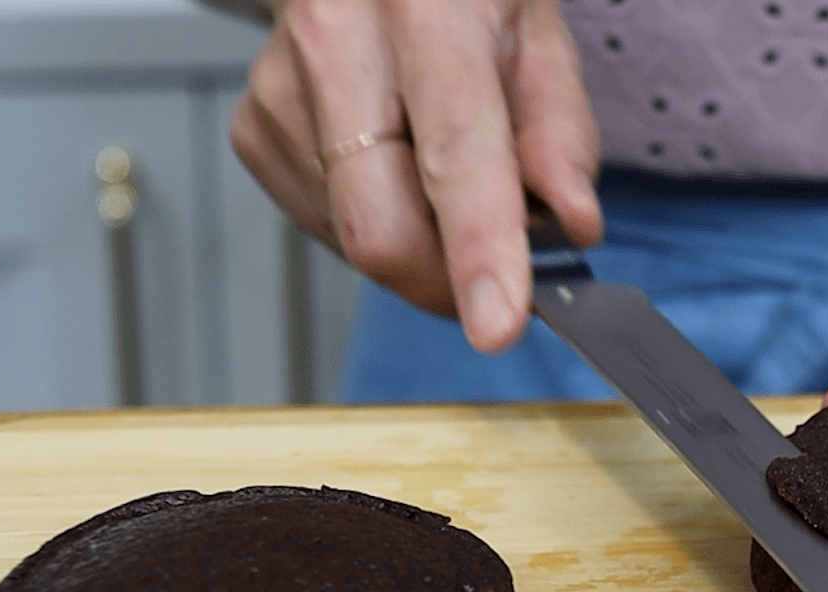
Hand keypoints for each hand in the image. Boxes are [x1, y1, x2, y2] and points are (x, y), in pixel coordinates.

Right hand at [229, 0, 601, 350]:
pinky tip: (396, 171)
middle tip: (497, 277)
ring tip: (442, 181)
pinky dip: (380, 224)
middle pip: (379, 228)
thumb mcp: (538, 34)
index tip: (497, 323)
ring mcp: (280, 89)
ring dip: (419, 247)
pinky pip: (327, 227)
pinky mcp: (253, 129)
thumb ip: (560, 132)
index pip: (453, 154)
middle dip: (447, 282)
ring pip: (353, 240)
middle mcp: (335, 42)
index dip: (479, 251)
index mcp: (421, 10)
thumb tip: (573, 223)